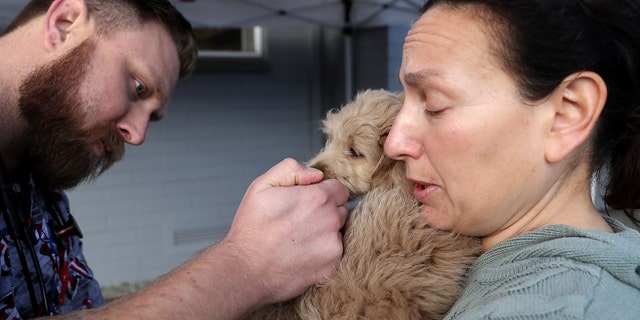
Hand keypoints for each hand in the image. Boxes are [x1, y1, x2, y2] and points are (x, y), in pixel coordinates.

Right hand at [220, 158, 348, 303]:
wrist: (245, 270)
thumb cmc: (251, 229)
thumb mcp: (262, 186)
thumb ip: (292, 170)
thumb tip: (317, 174)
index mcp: (317, 198)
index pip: (340, 189)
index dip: (323, 192)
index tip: (308, 201)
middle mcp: (330, 221)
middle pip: (340, 210)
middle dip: (325, 211)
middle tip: (299, 220)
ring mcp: (333, 246)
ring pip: (338, 232)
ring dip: (325, 232)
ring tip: (298, 238)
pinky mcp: (331, 266)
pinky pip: (334, 253)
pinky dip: (322, 252)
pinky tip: (301, 253)